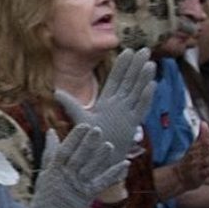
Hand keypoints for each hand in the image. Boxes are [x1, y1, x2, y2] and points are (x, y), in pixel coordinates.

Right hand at [22, 124, 129, 207]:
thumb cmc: (45, 193)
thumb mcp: (45, 170)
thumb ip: (50, 150)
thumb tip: (51, 131)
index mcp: (56, 169)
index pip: (65, 150)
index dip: (75, 137)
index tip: (84, 125)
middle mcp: (67, 176)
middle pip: (79, 157)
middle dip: (88, 143)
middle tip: (98, 129)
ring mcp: (78, 186)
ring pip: (91, 169)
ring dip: (101, 157)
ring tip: (109, 145)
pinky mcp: (88, 196)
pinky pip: (103, 183)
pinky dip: (114, 174)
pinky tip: (125, 163)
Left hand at [55, 47, 156, 161]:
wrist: (99, 157)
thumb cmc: (90, 138)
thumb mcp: (80, 118)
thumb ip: (70, 104)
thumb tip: (56, 92)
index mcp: (108, 101)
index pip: (116, 79)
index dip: (122, 65)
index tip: (127, 50)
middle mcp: (119, 105)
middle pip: (130, 82)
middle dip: (137, 66)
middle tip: (145, 50)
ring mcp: (127, 113)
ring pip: (137, 92)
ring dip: (144, 78)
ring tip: (150, 63)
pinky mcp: (133, 124)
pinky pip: (141, 108)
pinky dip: (146, 97)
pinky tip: (152, 85)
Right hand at [172, 122, 208, 192]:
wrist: (178, 177)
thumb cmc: (188, 161)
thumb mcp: (194, 148)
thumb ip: (201, 136)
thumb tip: (203, 122)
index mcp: (194, 148)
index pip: (207, 142)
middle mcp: (194, 156)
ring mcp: (195, 167)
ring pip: (208, 160)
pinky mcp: (197, 177)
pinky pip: (205, 172)